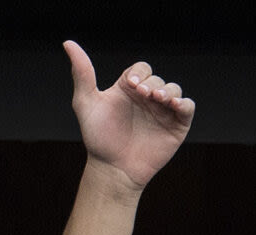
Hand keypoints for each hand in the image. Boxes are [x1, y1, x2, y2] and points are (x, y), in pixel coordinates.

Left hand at [66, 42, 192, 191]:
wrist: (112, 169)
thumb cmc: (98, 138)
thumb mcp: (86, 103)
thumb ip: (82, 74)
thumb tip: (68, 44)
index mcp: (129, 89)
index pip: (141, 69)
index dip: (139, 73)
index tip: (131, 84)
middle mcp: (147, 97)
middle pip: (157, 78)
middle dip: (152, 84)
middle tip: (143, 94)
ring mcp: (163, 110)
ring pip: (174, 89)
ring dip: (168, 91)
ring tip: (157, 99)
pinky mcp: (177, 124)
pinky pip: (187, 106)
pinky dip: (183, 103)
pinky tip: (172, 105)